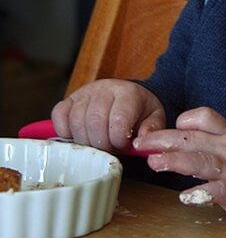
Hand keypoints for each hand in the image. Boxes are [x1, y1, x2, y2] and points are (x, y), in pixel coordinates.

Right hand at [51, 79, 165, 151]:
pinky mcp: (71, 98)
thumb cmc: (141, 111)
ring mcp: (86, 92)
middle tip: (108, 149)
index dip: (119, 140)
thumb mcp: (155, 118)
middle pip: (94, 121)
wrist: (130, 95)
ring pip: (76, 120)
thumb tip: (140, 142)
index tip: (123, 146)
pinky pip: (59, 114)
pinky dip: (64, 130)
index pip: (118, 119)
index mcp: (128, 93)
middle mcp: (105, 88)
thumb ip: (152, 129)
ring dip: (85, 140)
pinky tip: (77, 137)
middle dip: (101, 143)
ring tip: (96, 144)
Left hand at [133, 107, 225, 216]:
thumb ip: (214, 138)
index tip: (164, 129)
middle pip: (194, 139)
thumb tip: (180, 140)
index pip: (205, 118)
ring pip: (202, 162)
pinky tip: (186, 197)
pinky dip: (203, 194)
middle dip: (164, 140)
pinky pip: (220, 192)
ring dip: (177, 161)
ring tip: (155, 163)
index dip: (184, 121)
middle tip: (139, 143)